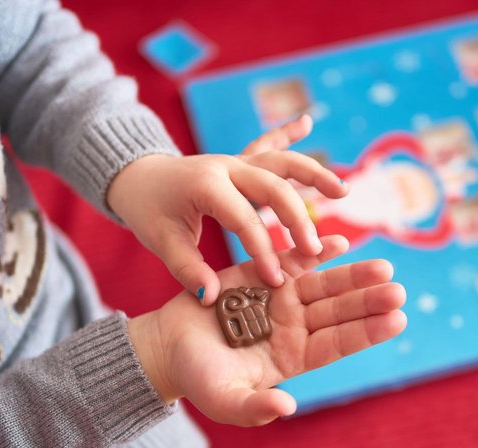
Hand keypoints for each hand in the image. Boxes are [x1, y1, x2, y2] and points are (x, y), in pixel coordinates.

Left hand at [107, 115, 347, 305]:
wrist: (135, 176)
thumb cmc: (148, 210)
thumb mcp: (161, 241)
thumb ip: (187, 269)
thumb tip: (210, 298)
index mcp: (207, 186)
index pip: (244, 221)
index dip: (263, 252)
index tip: (277, 282)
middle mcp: (226, 167)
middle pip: (273, 188)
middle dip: (298, 219)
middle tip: (315, 249)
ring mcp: (235, 160)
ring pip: (280, 161)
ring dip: (312, 173)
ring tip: (342, 190)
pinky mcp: (239, 161)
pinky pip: (267, 144)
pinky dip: (287, 133)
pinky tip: (307, 120)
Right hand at [129, 235, 406, 426]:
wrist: (167, 346)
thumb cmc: (197, 378)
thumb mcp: (224, 399)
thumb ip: (254, 408)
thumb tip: (287, 407)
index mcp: (293, 358)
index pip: (337, 344)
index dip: (366, 332)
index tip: (396, 320)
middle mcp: (294, 327)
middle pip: (338, 311)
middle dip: (367, 300)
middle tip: (396, 289)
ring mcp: (280, 299)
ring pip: (323, 285)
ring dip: (351, 275)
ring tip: (381, 267)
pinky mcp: (261, 273)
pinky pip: (294, 261)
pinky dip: (316, 251)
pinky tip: (339, 243)